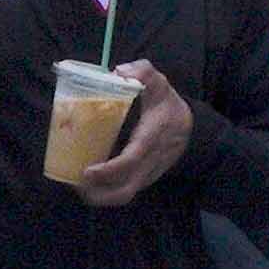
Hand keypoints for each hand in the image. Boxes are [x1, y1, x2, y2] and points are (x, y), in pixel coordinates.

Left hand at [71, 60, 195, 207]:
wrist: (192, 128)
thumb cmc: (167, 105)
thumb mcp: (158, 83)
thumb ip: (142, 71)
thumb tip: (120, 71)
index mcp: (151, 138)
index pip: (130, 161)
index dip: (108, 171)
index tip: (87, 171)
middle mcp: (150, 162)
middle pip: (125, 190)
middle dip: (98, 194)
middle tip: (76, 184)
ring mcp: (148, 174)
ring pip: (124, 195)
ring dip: (99, 196)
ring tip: (78, 186)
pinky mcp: (145, 179)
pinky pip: (125, 191)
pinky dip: (106, 192)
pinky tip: (90, 184)